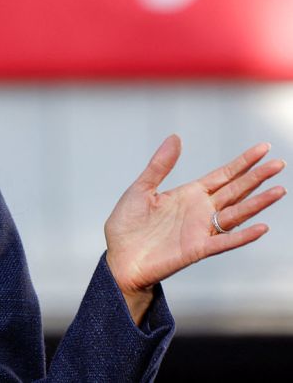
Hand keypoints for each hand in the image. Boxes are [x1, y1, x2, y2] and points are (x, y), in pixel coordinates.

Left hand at [104, 135, 285, 321]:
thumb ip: (160, 165)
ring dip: (257, 204)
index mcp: (189, 194)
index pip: (223, 175)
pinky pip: (224, 241)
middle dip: (257, 177)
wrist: (119, 258)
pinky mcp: (197, 249)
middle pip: (235, 191)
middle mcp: (200, 211)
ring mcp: (201, 230)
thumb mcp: (141, 189)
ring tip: (279, 190)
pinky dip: (243, 236)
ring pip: (236, 214)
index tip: (263, 149)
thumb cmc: (128, 225)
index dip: (242, 163)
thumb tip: (175, 137)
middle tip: (279, 163)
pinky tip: (260, 227)